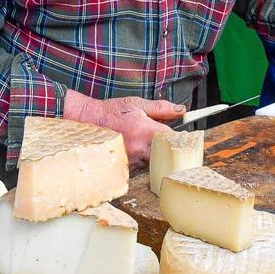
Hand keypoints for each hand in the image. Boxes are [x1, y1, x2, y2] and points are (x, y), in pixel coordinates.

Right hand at [63, 91, 185, 166]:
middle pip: (167, 155)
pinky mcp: (126, 168)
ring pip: (155, 162)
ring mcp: (132, 161)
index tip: (186, 139)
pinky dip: (144, 160)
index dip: (182, 139)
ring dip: (156, 155)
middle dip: (170, 150)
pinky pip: (142, 167)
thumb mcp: (137, 105)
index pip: (174, 140)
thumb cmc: (112, 112)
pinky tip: (137, 151)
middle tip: (170, 145)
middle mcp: (139, 148)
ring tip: (147, 144)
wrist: (88, 122)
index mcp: (145, 131)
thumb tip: (181, 111)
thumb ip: (162, 109)